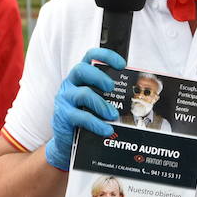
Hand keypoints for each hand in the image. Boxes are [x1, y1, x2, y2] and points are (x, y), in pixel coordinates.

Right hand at [45, 48, 123, 170]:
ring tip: (113, 115)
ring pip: (83, 94)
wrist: (67, 140)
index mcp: (80, 76)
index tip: (122, 64)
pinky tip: (106, 130)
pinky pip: (81, 117)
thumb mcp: (96, 102)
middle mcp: (70, 83)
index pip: (89, 57)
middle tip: (111, 87)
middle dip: (99, 76)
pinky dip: (96, 123)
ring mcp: (65, 99)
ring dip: (102, 104)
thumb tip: (132, 95)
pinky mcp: (63, 116)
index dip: (105, 56)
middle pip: (81, 70)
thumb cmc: (85, 116)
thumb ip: (108, 95)